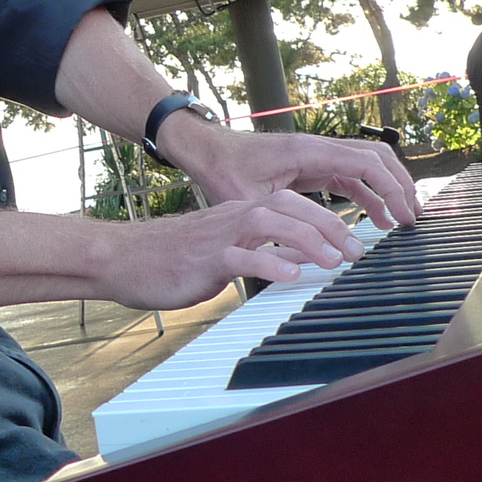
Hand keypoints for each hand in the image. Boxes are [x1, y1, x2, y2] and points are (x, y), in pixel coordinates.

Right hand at [104, 191, 374, 310]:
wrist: (124, 259)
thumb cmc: (176, 260)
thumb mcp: (231, 254)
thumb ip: (268, 253)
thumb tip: (305, 259)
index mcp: (243, 214)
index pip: (295, 206)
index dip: (329, 220)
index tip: (357, 242)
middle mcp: (235, 217)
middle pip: (290, 207)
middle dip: (329, 226)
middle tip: (357, 251)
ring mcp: (220, 235)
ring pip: (270, 223)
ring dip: (307, 239)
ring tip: (333, 261)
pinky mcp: (205, 258)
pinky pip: (241, 257)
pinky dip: (269, 264)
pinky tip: (291, 276)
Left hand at [165, 119, 418, 227]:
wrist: (208, 151)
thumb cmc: (223, 170)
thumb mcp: (246, 198)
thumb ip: (275, 218)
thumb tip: (300, 248)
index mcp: (310, 151)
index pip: (367, 162)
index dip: (391, 188)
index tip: (404, 216)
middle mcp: (319, 148)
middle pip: (376, 159)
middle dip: (399, 186)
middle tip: (413, 218)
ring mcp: (318, 156)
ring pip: (366, 166)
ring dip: (387, 190)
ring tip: (402, 221)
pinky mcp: (313, 166)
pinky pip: (350, 177)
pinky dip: (368, 195)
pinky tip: (375, 219)